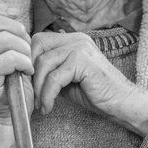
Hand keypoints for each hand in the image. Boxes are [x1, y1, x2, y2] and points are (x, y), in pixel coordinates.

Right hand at [0, 4, 34, 147]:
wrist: (10, 113)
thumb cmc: (15, 82)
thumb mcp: (13, 52)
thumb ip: (10, 33)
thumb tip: (15, 14)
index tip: (16, 14)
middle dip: (18, 31)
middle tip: (27, 49)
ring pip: (5, 39)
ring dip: (25, 50)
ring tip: (28, 63)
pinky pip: (10, 58)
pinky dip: (24, 63)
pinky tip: (27, 72)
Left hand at [31, 31, 147, 135]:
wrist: (121, 102)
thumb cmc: (95, 92)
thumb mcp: (66, 78)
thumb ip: (50, 70)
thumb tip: (25, 73)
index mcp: (72, 40)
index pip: (39, 40)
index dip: (29, 60)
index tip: (27, 82)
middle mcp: (76, 39)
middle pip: (38, 46)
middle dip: (31, 71)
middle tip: (31, 93)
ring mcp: (80, 48)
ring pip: (44, 63)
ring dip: (38, 88)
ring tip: (40, 104)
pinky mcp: (83, 62)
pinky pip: (54, 79)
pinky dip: (47, 96)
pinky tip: (48, 108)